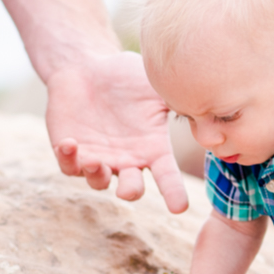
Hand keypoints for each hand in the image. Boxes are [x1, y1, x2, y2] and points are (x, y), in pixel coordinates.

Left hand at [45, 50, 188, 212]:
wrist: (87, 65)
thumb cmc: (125, 75)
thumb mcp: (154, 86)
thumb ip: (175, 100)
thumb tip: (204, 111)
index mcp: (151, 148)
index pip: (167, 176)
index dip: (173, 193)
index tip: (179, 207)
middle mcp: (127, 159)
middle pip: (132, 188)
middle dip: (130, 191)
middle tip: (128, 190)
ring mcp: (98, 158)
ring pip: (98, 182)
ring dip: (97, 176)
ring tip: (95, 162)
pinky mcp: (70, 152)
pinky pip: (69, 165)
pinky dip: (68, 158)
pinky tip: (69, 143)